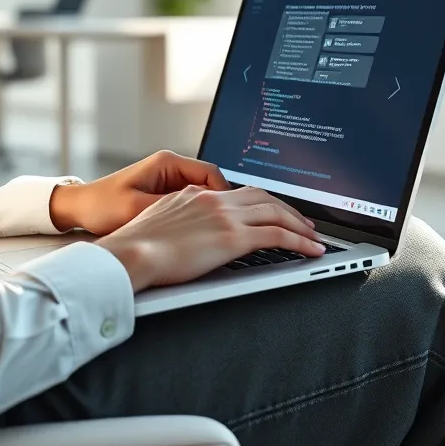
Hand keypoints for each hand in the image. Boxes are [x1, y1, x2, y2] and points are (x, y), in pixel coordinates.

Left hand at [49, 150, 228, 234]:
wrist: (79, 209)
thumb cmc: (103, 205)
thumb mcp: (138, 209)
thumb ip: (171, 208)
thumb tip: (202, 214)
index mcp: (167, 163)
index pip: (211, 173)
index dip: (224, 195)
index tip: (228, 217)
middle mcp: (170, 169)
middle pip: (210, 185)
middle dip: (219, 206)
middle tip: (225, 229)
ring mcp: (167, 182)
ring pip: (201, 196)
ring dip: (207, 213)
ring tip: (212, 234)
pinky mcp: (162, 196)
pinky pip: (189, 204)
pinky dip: (195, 217)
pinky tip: (195, 235)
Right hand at [94, 185, 325, 292]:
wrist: (130, 253)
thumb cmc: (136, 247)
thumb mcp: (159, 224)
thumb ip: (179, 222)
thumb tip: (187, 234)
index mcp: (194, 194)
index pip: (237, 192)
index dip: (261, 201)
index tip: (272, 210)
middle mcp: (213, 198)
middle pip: (263, 197)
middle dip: (287, 209)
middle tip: (303, 222)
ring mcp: (224, 216)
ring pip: (276, 212)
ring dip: (300, 224)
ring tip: (314, 237)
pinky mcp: (233, 237)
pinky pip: (279, 235)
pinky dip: (301, 241)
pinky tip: (312, 250)